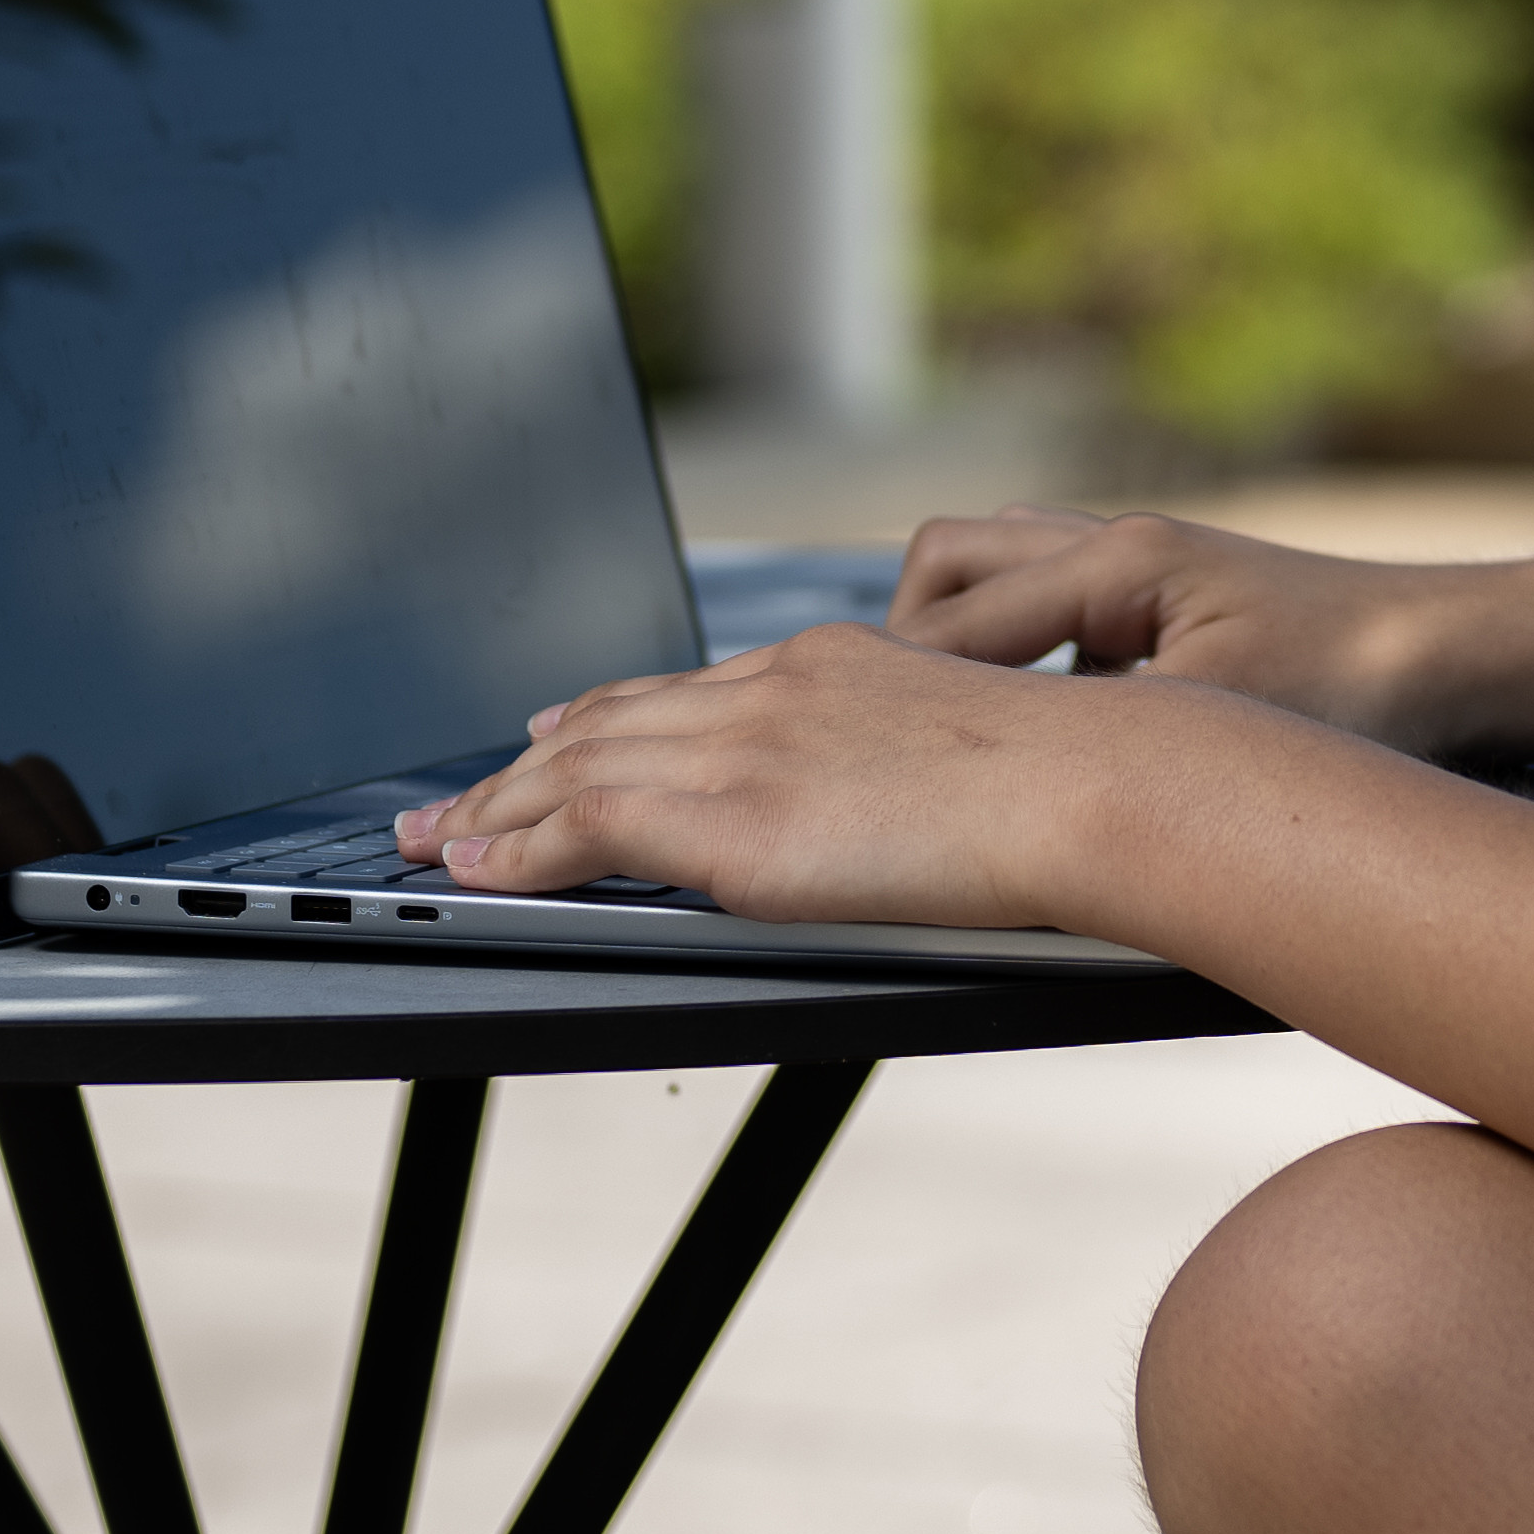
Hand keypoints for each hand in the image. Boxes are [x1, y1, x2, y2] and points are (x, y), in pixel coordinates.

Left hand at [411, 616, 1180, 931]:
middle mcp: (772, 688)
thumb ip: (909, 765)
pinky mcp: (733, 817)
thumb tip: (902, 808)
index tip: (550, 733)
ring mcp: (747, 746)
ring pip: (577, 770)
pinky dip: (521, 848)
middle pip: (610, 723)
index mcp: (832, 663)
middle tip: (455, 802)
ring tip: (435, 842)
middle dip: (520, 768)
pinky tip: (479, 870)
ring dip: (493, 812)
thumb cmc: (1081, 782)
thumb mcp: (975, 747)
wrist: (1097, 781)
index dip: (602, 719)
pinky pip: (588, 825)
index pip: (685, 690)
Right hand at [884, 509, 1533, 755]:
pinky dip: (1031, 654)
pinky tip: (1062, 733)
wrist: (1471, 653)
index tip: (855, 752)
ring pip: (1005, 570)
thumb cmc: (1363, 688)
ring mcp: (1153, 567)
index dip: (902, 690)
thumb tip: (994, 757)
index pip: (956, 622)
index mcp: (1121, 566)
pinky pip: (1063, 607)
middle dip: (913, 642)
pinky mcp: (1181, 601)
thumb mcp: (1220, 722)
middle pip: (952, 561)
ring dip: (969, 639)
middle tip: (912, 733)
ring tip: (966, 729)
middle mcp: (1125, 547)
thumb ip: (1095, 732)